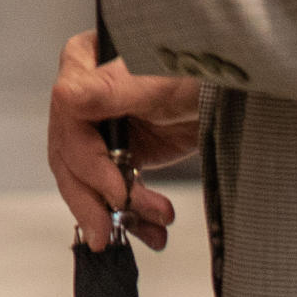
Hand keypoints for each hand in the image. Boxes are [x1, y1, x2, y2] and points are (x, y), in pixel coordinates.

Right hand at [51, 33, 199, 252]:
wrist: (231, 88)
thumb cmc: (196, 68)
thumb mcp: (157, 78)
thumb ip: (109, 88)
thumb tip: (65, 96)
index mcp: (82, 64)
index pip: (67, 120)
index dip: (88, 162)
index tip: (118, 191)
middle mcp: (84, 97)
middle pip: (69, 156)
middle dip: (93, 199)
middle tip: (107, 232)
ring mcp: (103, 128)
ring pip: (88, 180)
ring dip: (118, 213)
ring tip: (152, 228)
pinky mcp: (123, 153)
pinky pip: (114, 190)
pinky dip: (133, 215)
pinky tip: (151, 230)